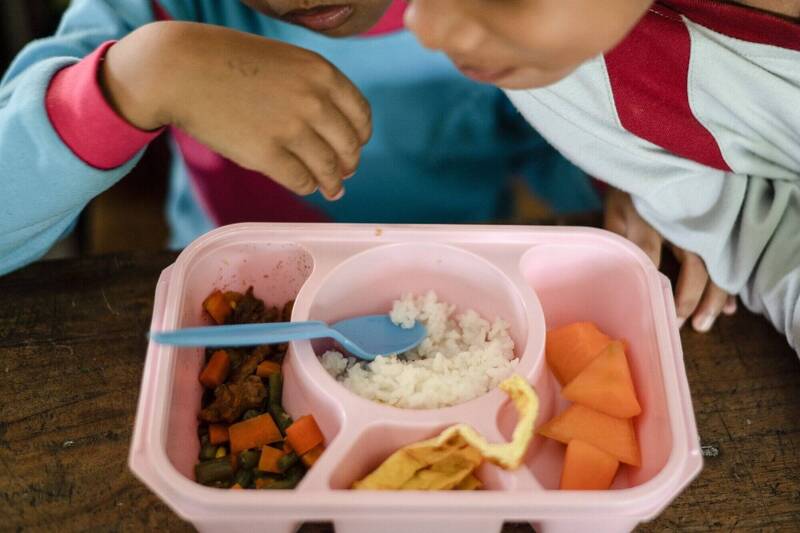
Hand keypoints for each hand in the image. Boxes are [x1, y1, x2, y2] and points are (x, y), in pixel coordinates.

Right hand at [101, 22, 371, 199]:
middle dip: (349, 164)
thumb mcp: (285, 61)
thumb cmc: (228, 62)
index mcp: (321, 73)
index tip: (354, 146)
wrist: (180, 68)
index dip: (360, 135)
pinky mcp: (266, 154)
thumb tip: (333, 130)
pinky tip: (305, 186)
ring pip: (328, 169)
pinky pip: (301, 180)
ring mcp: (290, 129)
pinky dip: (307, 186)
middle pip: (348, 146)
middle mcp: (313, 101)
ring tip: (332, 189)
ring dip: (333, 183)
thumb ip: (312, 88)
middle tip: (344, 172)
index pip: (360, 114)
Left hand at [604, 186, 736, 331]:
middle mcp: (680, 224)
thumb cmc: (630, 191)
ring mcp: (700, 226)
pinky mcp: (712, 229)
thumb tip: (620, 270)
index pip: (650, 254)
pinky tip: (730, 308)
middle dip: (691, 298)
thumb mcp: (615, 211)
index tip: (655, 310)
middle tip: (684, 326)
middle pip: (694, 265)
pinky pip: (725, 259)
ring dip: (713, 297)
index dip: (652, 283)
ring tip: (704, 323)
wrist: (654, 162)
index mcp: (649, 219)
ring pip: (714, 265)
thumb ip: (617, 237)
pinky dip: (728, 284)